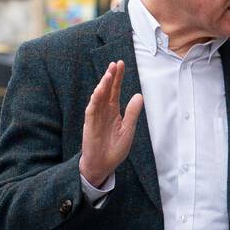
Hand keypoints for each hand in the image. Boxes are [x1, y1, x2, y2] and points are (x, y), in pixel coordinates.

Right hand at [79, 61, 143, 187]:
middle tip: (115, 64)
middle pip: (107, 90)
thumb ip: (132, 114)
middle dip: (110, 77)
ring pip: (98, 97)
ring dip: (103, 86)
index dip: (118, 78)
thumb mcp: (128, 130)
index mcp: (113, 112)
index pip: (115, 91)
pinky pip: (92, 110)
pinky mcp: (89, 125)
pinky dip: (95, 100)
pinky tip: (99, 90)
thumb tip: (139, 96)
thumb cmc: (114, 150)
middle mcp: (104, 112)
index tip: (121, 64)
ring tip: (109, 74)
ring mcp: (96, 117)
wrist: (103, 165)